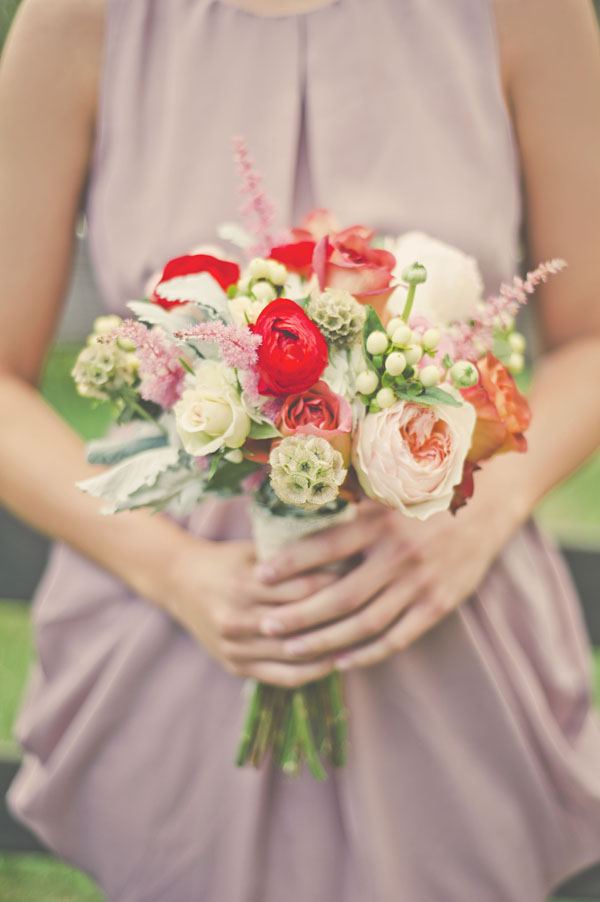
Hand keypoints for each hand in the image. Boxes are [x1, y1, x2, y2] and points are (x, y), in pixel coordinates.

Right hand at [159, 506, 386, 686]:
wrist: (179, 582)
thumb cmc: (227, 560)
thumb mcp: (255, 549)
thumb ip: (293, 555)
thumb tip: (346, 549)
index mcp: (244, 583)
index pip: (304, 588)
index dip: (339, 583)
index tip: (365, 577)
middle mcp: (238, 617)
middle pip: (303, 622)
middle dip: (341, 615)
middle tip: (374, 607)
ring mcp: (235, 646)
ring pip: (296, 653)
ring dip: (332, 647)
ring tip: (363, 637)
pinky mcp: (236, 666)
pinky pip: (282, 677)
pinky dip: (312, 671)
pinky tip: (335, 661)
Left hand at [251, 498, 517, 670]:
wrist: (489, 504)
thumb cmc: (426, 493)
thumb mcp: (389, 489)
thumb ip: (352, 505)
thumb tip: (301, 508)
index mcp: (381, 521)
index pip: (326, 546)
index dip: (290, 563)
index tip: (260, 576)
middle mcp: (399, 554)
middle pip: (340, 596)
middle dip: (298, 615)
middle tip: (265, 626)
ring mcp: (421, 583)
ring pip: (364, 624)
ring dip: (324, 641)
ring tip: (292, 649)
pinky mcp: (439, 604)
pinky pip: (397, 638)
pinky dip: (367, 653)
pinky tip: (341, 661)